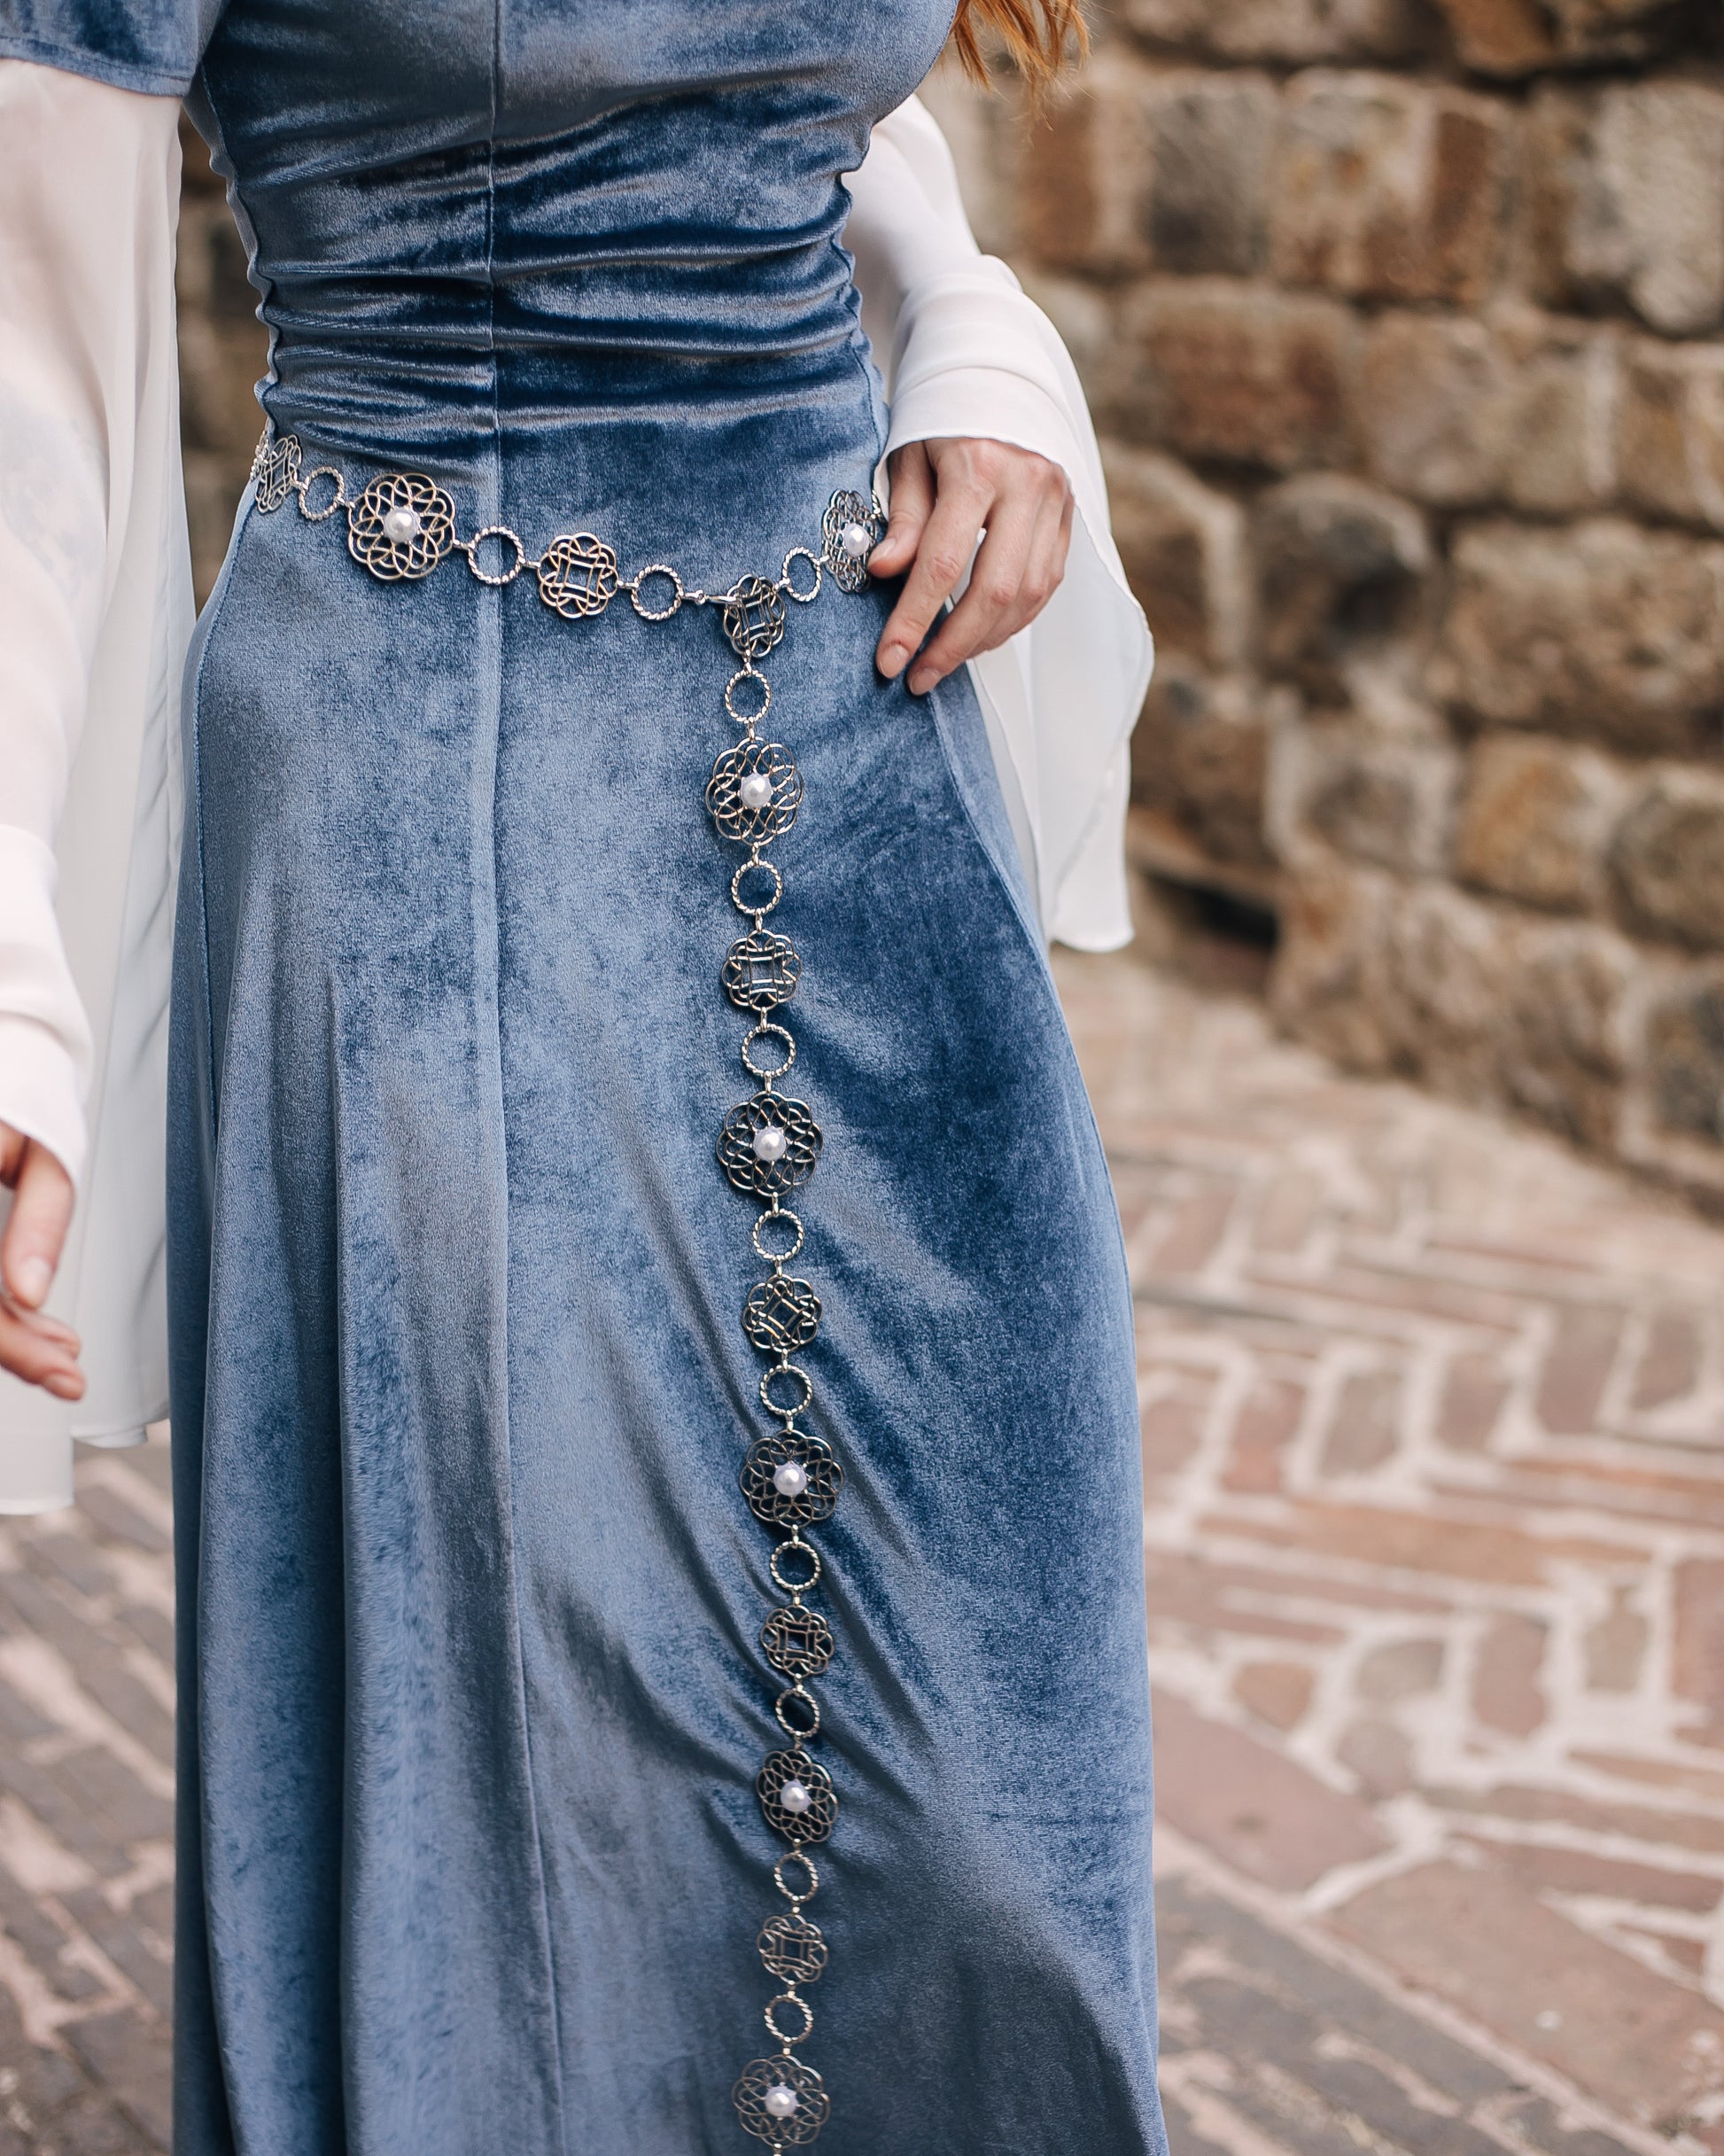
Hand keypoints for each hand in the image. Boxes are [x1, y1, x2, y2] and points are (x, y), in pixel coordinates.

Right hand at [0, 1122, 81, 1400]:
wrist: (6, 1067)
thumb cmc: (22, 1099)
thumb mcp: (46, 1152)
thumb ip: (39, 1221)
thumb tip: (29, 1294)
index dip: (8, 1343)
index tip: (62, 1372)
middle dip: (12, 1349)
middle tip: (69, 1376)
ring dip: (7, 1335)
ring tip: (61, 1350)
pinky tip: (36, 1328)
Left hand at [870, 437, 1073, 696]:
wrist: (999, 376)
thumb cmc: (940, 419)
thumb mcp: (908, 456)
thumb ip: (903, 518)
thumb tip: (885, 574)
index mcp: (979, 466)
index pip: (943, 563)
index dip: (914, 621)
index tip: (888, 661)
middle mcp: (1028, 485)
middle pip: (994, 591)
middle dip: (953, 646)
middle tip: (918, 678)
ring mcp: (1057, 502)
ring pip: (1028, 596)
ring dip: (985, 640)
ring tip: (944, 660)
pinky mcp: (1070, 517)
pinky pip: (1046, 584)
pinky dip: (1013, 619)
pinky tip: (980, 634)